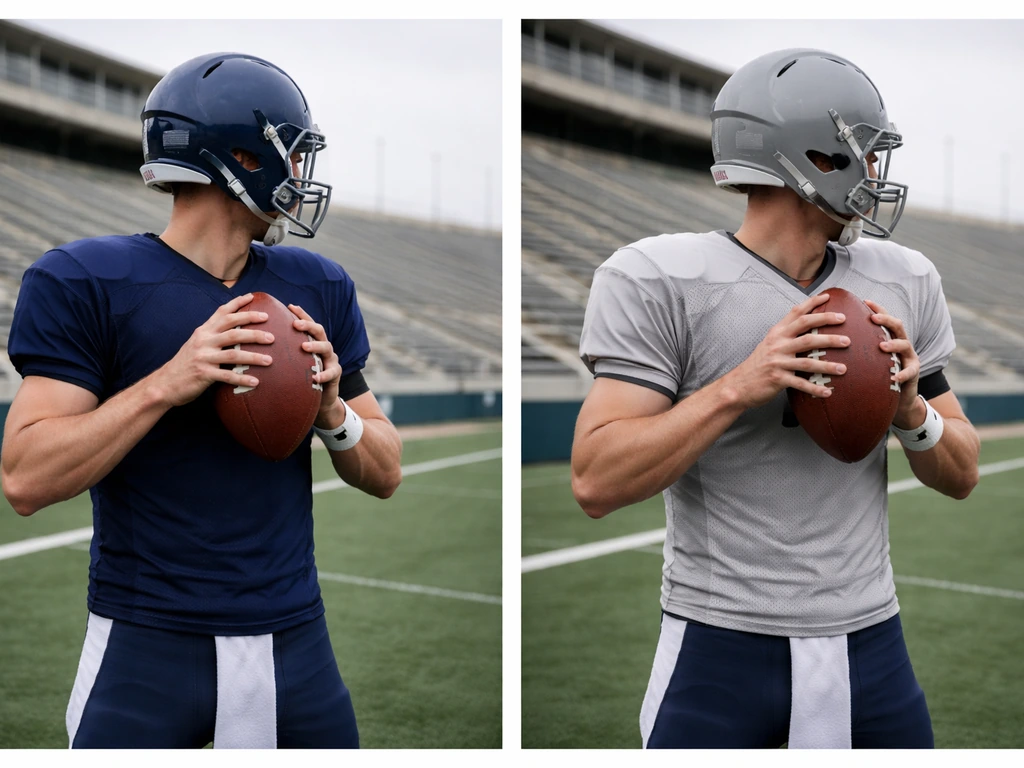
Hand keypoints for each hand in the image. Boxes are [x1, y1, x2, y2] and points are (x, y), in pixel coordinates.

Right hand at [154, 293, 273, 407]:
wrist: (165, 383)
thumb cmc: (186, 364)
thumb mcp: (197, 344)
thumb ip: (213, 336)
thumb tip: (236, 330)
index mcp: (203, 331)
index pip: (222, 312)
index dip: (238, 304)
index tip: (253, 297)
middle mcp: (203, 340)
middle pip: (233, 330)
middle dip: (254, 331)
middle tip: (272, 335)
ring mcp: (203, 356)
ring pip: (233, 353)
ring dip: (254, 357)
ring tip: (270, 360)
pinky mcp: (203, 373)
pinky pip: (227, 375)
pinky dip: (242, 378)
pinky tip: (256, 382)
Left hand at [288, 304, 342, 428]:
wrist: (320, 398)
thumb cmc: (301, 377)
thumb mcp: (293, 362)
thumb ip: (283, 352)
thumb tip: (257, 343)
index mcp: (313, 341)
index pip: (308, 323)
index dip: (301, 314)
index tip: (290, 306)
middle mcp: (323, 347)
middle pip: (319, 330)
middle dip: (308, 325)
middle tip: (295, 324)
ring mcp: (331, 359)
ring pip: (327, 347)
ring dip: (315, 345)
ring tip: (304, 346)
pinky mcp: (335, 373)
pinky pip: (332, 372)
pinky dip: (323, 374)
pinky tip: (315, 378)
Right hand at [726, 292, 850, 408]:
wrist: (739, 384)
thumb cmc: (757, 365)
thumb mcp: (769, 344)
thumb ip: (786, 335)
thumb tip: (807, 328)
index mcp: (777, 334)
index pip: (796, 313)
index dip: (812, 303)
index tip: (828, 297)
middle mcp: (777, 344)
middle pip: (806, 333)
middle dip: (828, 330)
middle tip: (846, 333)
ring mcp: (777, 362)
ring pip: (807, 361)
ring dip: (827, 365)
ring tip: (843, 368)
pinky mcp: (778, 379)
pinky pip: (800, 384)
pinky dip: (815, 389)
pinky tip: (828, 392)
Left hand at [864, 299, 923, 428]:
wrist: (896, 399)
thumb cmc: (876, 376)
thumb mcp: (866, 360)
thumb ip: (856, 349)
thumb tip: (828, 339)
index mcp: (889, 338)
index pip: (884, 319)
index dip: (877, 309)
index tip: (865, 301)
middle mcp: (901, 344)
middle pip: (897, 325)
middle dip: (886, 319)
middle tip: (873, 318)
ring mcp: (909, 357)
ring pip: (905, 345)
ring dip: (894, 344)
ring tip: (882, 346)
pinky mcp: (913, 373)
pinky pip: (910, 372)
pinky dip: (902, 373)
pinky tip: (895, 377)